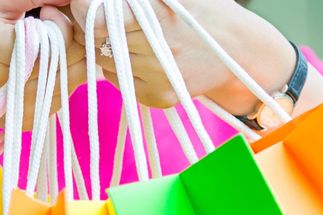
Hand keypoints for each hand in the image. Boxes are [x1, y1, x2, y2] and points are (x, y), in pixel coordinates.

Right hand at [0, 0, 86, 128]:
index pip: (50, 39)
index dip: (59, 22)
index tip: (47, 12)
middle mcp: (5, 86)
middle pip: (65, 60)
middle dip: (72, 39)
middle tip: (56, 26)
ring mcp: (20, 109)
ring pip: (71, 79)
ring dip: (74, 59)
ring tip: (54, 44)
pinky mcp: (30, 121)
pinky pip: (65, 95)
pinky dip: (65, 77)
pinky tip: (49, 65)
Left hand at [70, 0, 295, 114]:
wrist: (238, 51)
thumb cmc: (200, 12)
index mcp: (156, 11)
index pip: (96, 17)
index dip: (85, 10)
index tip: (85, 5)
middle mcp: (157, 46)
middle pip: (96, 40)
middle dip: (96, 29)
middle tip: (108, 21)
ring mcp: (158, 75)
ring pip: (104, 62)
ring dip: (108, 50)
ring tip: (133, 39)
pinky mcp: (158, 97)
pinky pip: (118, 81)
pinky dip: (121, 69)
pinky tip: (142, 58)